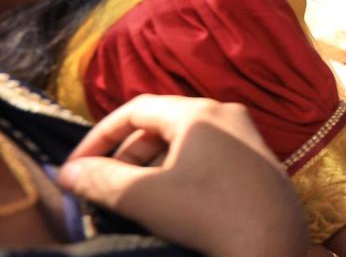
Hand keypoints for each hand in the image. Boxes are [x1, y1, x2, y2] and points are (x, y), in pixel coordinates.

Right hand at [59, 95, 307, 256]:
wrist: (271, 243)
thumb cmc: (207, 213)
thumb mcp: (143, 197)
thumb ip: (100, 180)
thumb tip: (68, 172)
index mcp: (198, 112)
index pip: (136, 109)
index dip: (100, 136)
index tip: (76, 167)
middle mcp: (225, 114)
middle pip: (160, 125)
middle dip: (125, 156)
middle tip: (102, 190)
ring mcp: (245, 136)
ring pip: (183, 143)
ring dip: (151, 168)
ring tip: (131, 202)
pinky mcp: (256, 161)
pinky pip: (206, 157)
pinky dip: (179, 174)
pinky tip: (168, 205)